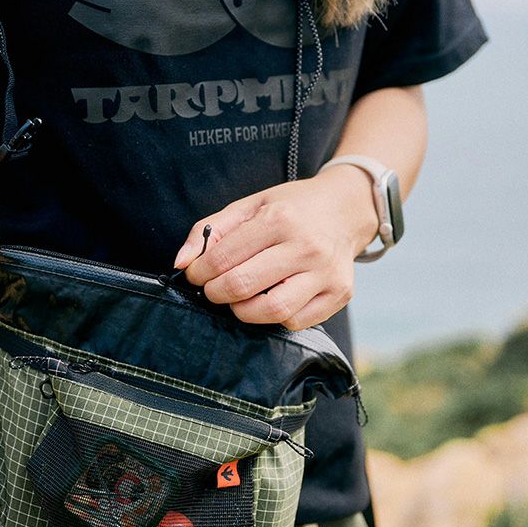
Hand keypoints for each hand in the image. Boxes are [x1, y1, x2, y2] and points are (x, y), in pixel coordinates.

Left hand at [173, 167, 377, 329]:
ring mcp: (326, 273)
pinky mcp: (339, 294)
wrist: (346, 210)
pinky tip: (269, 299)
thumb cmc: (291, 209)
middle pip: (243, 286)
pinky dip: (274, 317)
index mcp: (280, 219)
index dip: (199, 271)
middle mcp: (306, 247)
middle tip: (213, 289)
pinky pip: (296, 321)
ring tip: (238, 298)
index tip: (195, 274)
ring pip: (272, 310)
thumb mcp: (249, 205)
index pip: (224, 257)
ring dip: (243, 311)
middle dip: (216, 293)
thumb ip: (210, 229)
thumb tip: (181, 263)